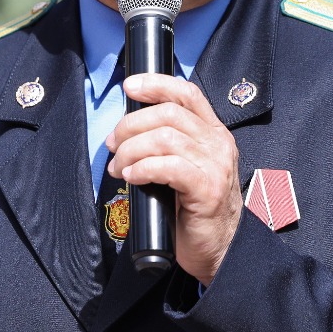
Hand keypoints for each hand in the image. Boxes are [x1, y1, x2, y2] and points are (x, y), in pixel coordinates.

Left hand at [106, 73, 241, 285]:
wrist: (219, 247)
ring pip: (165, 138)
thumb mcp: (186, 166)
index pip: (187, 93)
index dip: (156, 84)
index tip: (129, 87)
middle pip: (168, 113)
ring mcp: (215, 166)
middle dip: (131, 125)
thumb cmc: (195, 208)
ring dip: (131, 150)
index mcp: (213, 132)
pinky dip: (143, 168)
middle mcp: (218, 144)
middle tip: (113, 144)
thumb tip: (128, 129)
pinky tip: (132, 177)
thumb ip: (169, 144)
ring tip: (119, 167)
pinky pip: (169, 167)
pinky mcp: (207, 190)